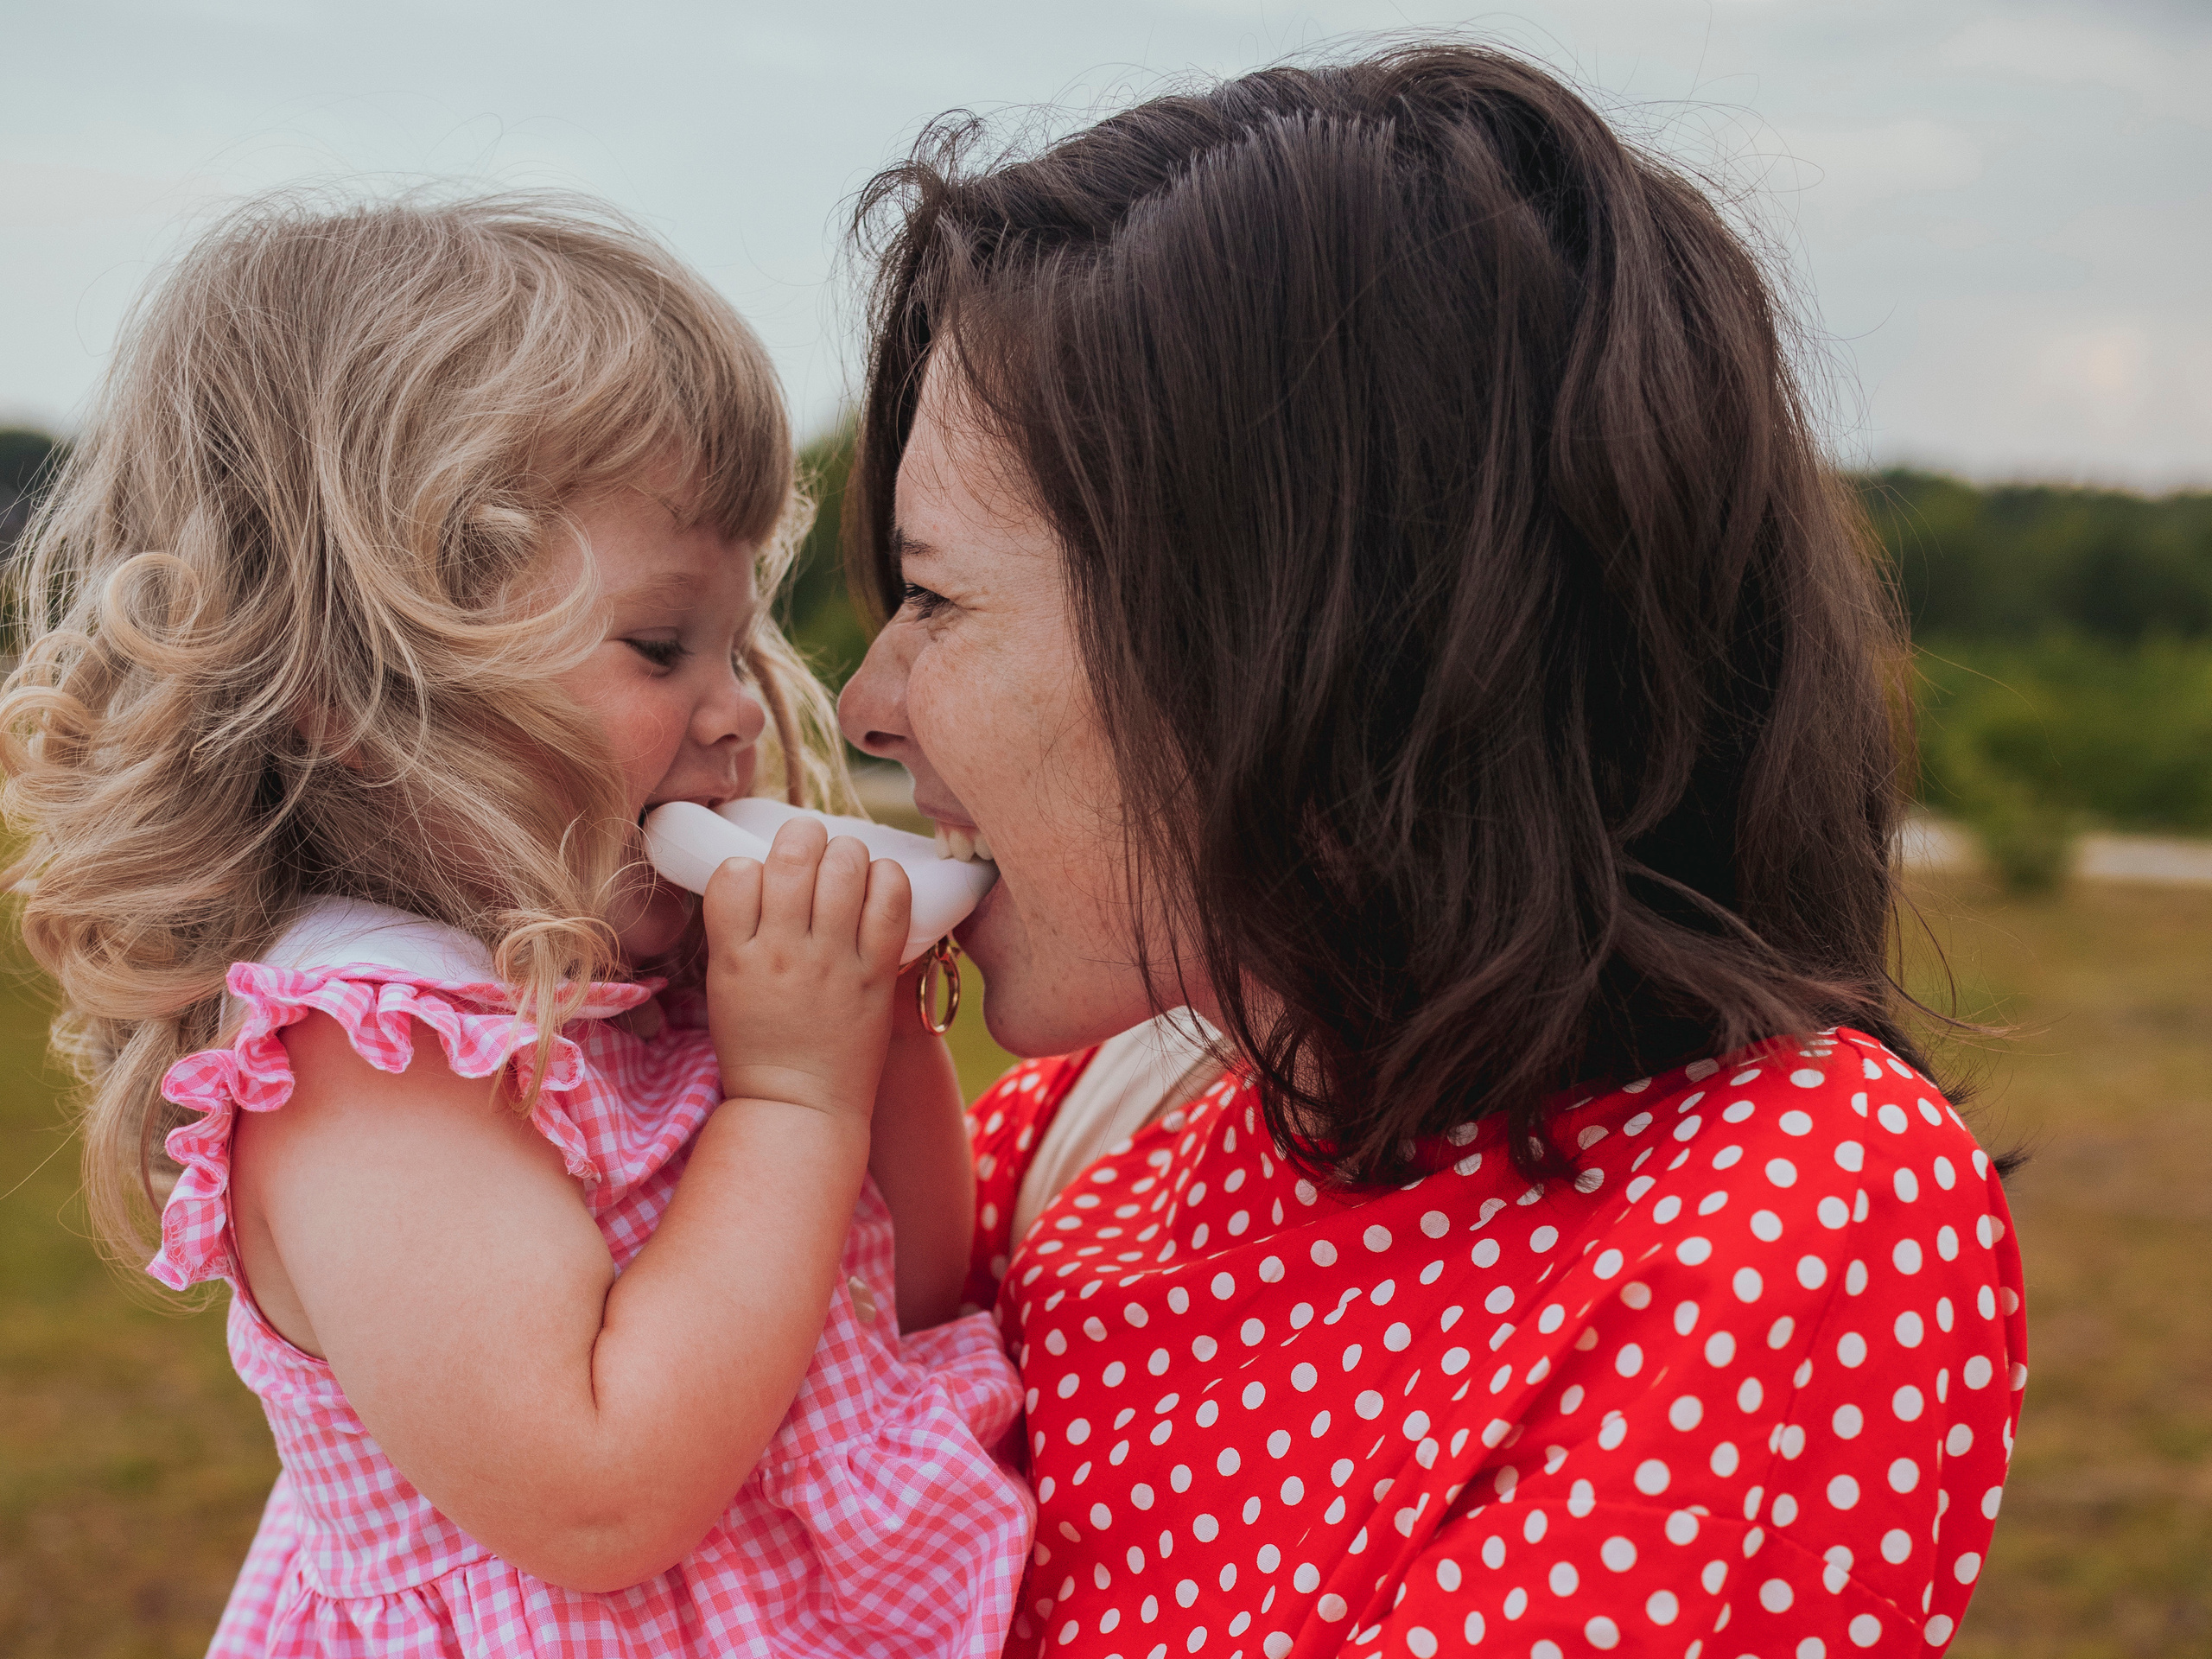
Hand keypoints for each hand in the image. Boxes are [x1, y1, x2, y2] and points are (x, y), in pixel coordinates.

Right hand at [701, 817, 911, 1122]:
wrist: (798, 1106)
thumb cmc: (758, 1047)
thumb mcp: (725, 987)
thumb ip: (738, 933)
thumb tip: (760, 877)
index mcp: (735, 956)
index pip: (735, 873)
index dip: (750, 863)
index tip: (763, 874)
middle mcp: (783, 952)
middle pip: (793, 857)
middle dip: (803, 837)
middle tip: (811, 848)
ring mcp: (832, 961)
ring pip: (844, 867)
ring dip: (846, 852)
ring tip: (846, 863)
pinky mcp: (875, 973)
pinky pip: (891, 903)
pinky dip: (888, 879)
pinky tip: (879, 883)